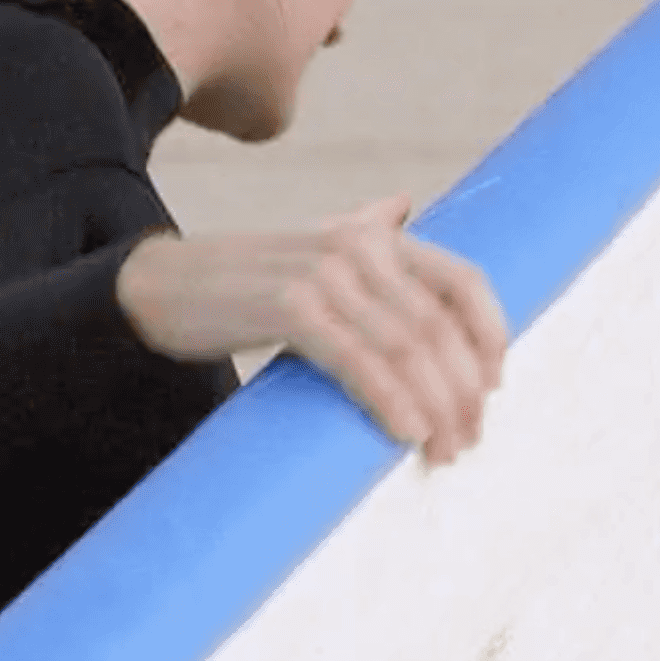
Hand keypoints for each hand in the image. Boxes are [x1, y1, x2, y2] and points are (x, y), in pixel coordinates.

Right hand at [116, 197, 508, 461]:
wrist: (165, 284)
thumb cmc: (249, 281)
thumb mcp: (314, 248)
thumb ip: (364, 232)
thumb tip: (403, 209)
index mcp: (377, 234)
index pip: (463, 280)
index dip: (490, 335)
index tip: (494, 387)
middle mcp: (359, 246)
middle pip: (438, 327)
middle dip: (463, 392)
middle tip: (467, 441)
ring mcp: (325, 274)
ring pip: (406, 348)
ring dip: (435, 408)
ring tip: (442, 452)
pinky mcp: (290, 307)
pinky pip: (359, 361)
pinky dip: (391, 400)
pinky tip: (406, 433)